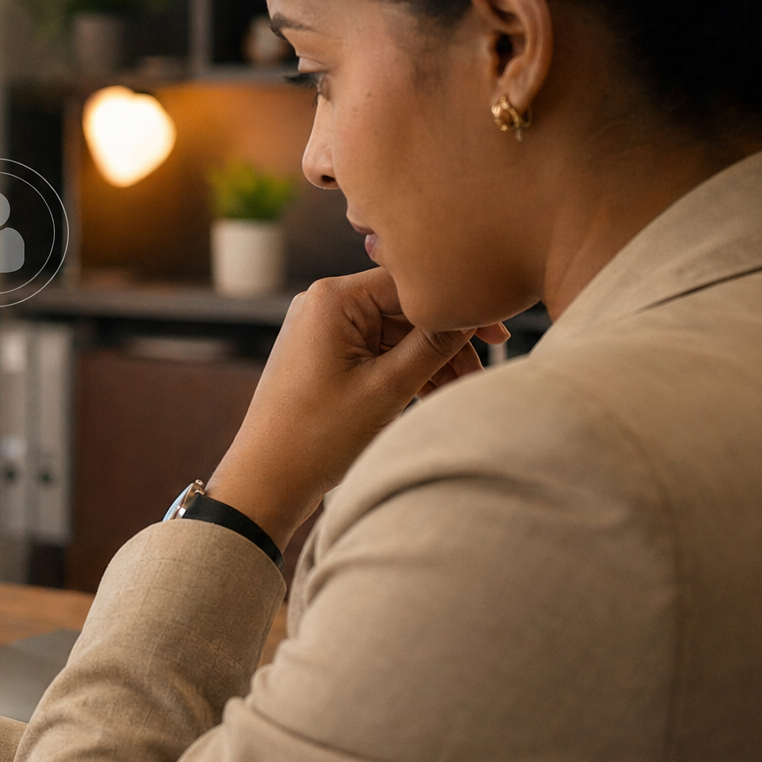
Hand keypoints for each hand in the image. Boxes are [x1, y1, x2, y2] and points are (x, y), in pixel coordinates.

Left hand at [208, 268, 509, 546]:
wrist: (265, 480)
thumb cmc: (317, 436)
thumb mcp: (387, 388)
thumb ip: (434, 345)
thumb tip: (474, 313)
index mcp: (333, 298)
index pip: (411, 282)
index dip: (456, 305)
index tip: (497, 330)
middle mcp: (323, 303)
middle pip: (405, 307)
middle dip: (445, 339)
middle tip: (483, 370)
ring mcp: (322, 328)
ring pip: (395, 332)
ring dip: (429, 358)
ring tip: (461, 389)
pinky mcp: (324, 354)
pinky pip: (377, 350)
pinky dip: (405, 369)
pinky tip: (435, 392)